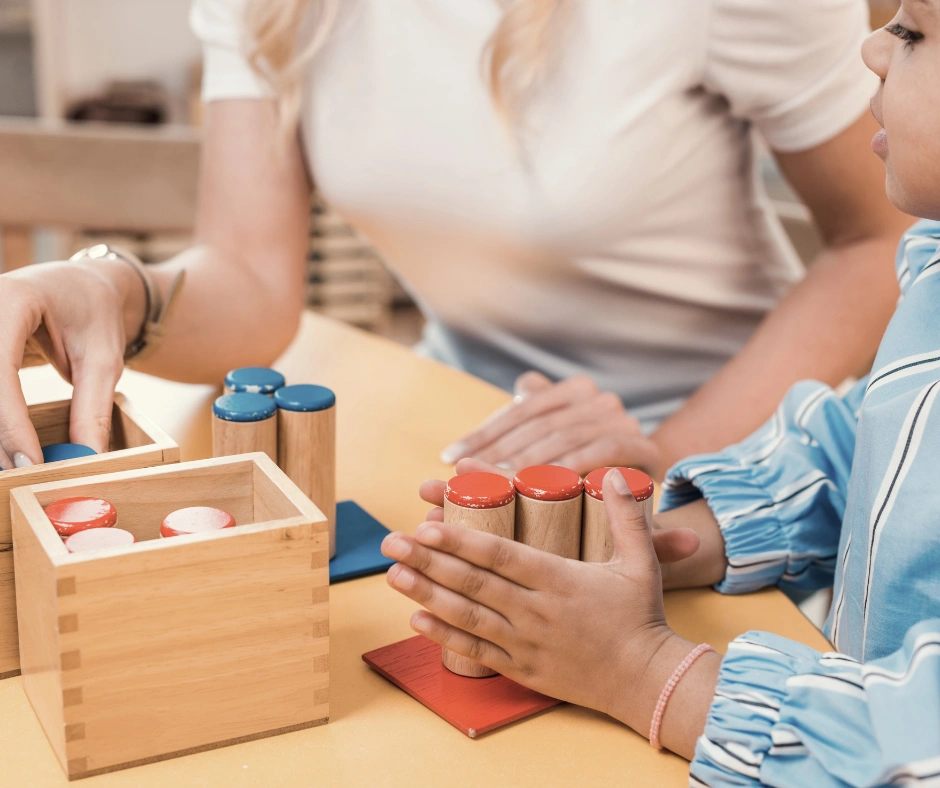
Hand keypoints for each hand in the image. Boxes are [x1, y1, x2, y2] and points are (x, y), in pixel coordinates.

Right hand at [0, 259, 143, 467]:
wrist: (80, 285)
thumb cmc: (94, 313)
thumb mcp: (105, 358)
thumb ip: (94, 407)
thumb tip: (86, 459)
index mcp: (12, 300)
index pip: (0, 371)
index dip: (10, 423)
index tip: (30, 463)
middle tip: (22, 475)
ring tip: (20, 465)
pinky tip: (9, 447)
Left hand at [383, 469, 709, 742]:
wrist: (647, 680)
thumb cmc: (641, 618)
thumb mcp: (641, 561)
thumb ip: (627, 517)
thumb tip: (618, 476)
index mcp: (558, 579)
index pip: (499, 554)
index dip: (460, 539)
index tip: (428, 525)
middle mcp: (535, 610)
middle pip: (472, 582)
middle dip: (428, 560)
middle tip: (392, 542)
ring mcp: (525, 642)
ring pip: (467, 616)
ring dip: (426, 593)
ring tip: (393, 574)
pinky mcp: (522, 669)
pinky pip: (476, 652)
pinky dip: (444, 636)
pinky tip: (416, 619)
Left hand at [439, 372, 663, 478]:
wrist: (646, 491)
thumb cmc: (586, 472)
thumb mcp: (553, 444)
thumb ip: (524, 425)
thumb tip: (505, 399)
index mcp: (575, 389)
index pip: (521, 409)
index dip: (484, 432)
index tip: (448, 458)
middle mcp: (600, 398)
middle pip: (538, 424)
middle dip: (498, 450)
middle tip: (463, 476)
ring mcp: (625, 420)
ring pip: (564, 436)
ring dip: (526, 461)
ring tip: (492, 484)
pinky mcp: (644, 448)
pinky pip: (600, 451)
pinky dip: (569, 466)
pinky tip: (539, 485)